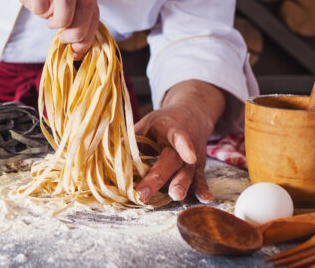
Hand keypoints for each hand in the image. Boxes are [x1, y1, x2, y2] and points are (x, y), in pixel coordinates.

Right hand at [0, 0, 98, 56]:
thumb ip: (68, 8)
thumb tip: (77, 41)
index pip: (94, 7)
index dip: (89, 32)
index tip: (78, 49)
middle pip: (87, 3)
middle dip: (78, 30)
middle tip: (64, 39)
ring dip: (62, 18)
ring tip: (49, 21)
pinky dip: (38, 8)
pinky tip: (33, 6)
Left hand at [132, 80, 225, 202]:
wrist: (192, 115)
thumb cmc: (164, 122)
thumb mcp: (148, 123)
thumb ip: (133, 138)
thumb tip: (109, 153)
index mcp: (171, 129)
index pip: (178, 136)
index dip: (183, 145)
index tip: (189, 156)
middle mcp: (186, 144)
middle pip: (174, 161)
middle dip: (159, 178)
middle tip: (144, 194)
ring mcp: (193, 157)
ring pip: (188, 172)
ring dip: (182, 185)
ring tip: (175, 196)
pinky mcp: (197, 167)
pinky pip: (200, 178)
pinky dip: (202, 189)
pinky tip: (205, 199)